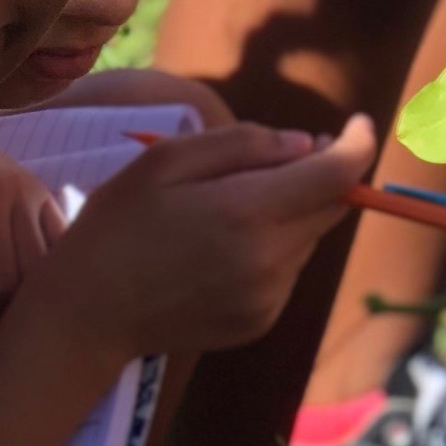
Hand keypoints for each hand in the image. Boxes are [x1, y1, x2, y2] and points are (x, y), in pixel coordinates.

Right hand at [35, 116, 374, 369]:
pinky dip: (272, 250)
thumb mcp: (166, 162)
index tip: (358, 124)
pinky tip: (221, 249)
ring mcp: (268, 298)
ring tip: (228, 209)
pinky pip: (288, 272)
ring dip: (290, 214)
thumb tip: (305, 144)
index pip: (338, 174)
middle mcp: (270, 261)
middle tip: (275, 159)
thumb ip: (242, 144)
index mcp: (247, 213)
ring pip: (309, 239)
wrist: (87, 315)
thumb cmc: (117, 226)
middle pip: (331, 206)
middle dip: (318, 174)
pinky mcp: (260, 322)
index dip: (357, 143)